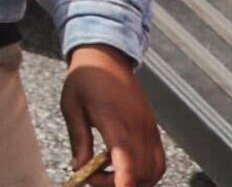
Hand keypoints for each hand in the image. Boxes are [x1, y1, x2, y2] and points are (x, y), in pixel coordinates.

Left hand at [60, 48, 164, 186]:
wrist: (107, 57)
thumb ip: (78, 139)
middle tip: (93, 177)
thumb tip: (79, 168)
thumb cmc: (85, 79)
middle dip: (117, 184)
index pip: (123, 152)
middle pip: (139, 170)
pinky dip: (148, 174)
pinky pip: (159, 162)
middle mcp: (137, 126)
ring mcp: (150, 129)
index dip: (123, 175)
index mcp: (113, 117)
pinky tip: (127, 170)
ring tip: (108, 174)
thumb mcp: (71, 106)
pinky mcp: (154, 131)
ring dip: (135, 181)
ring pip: (154, 170)